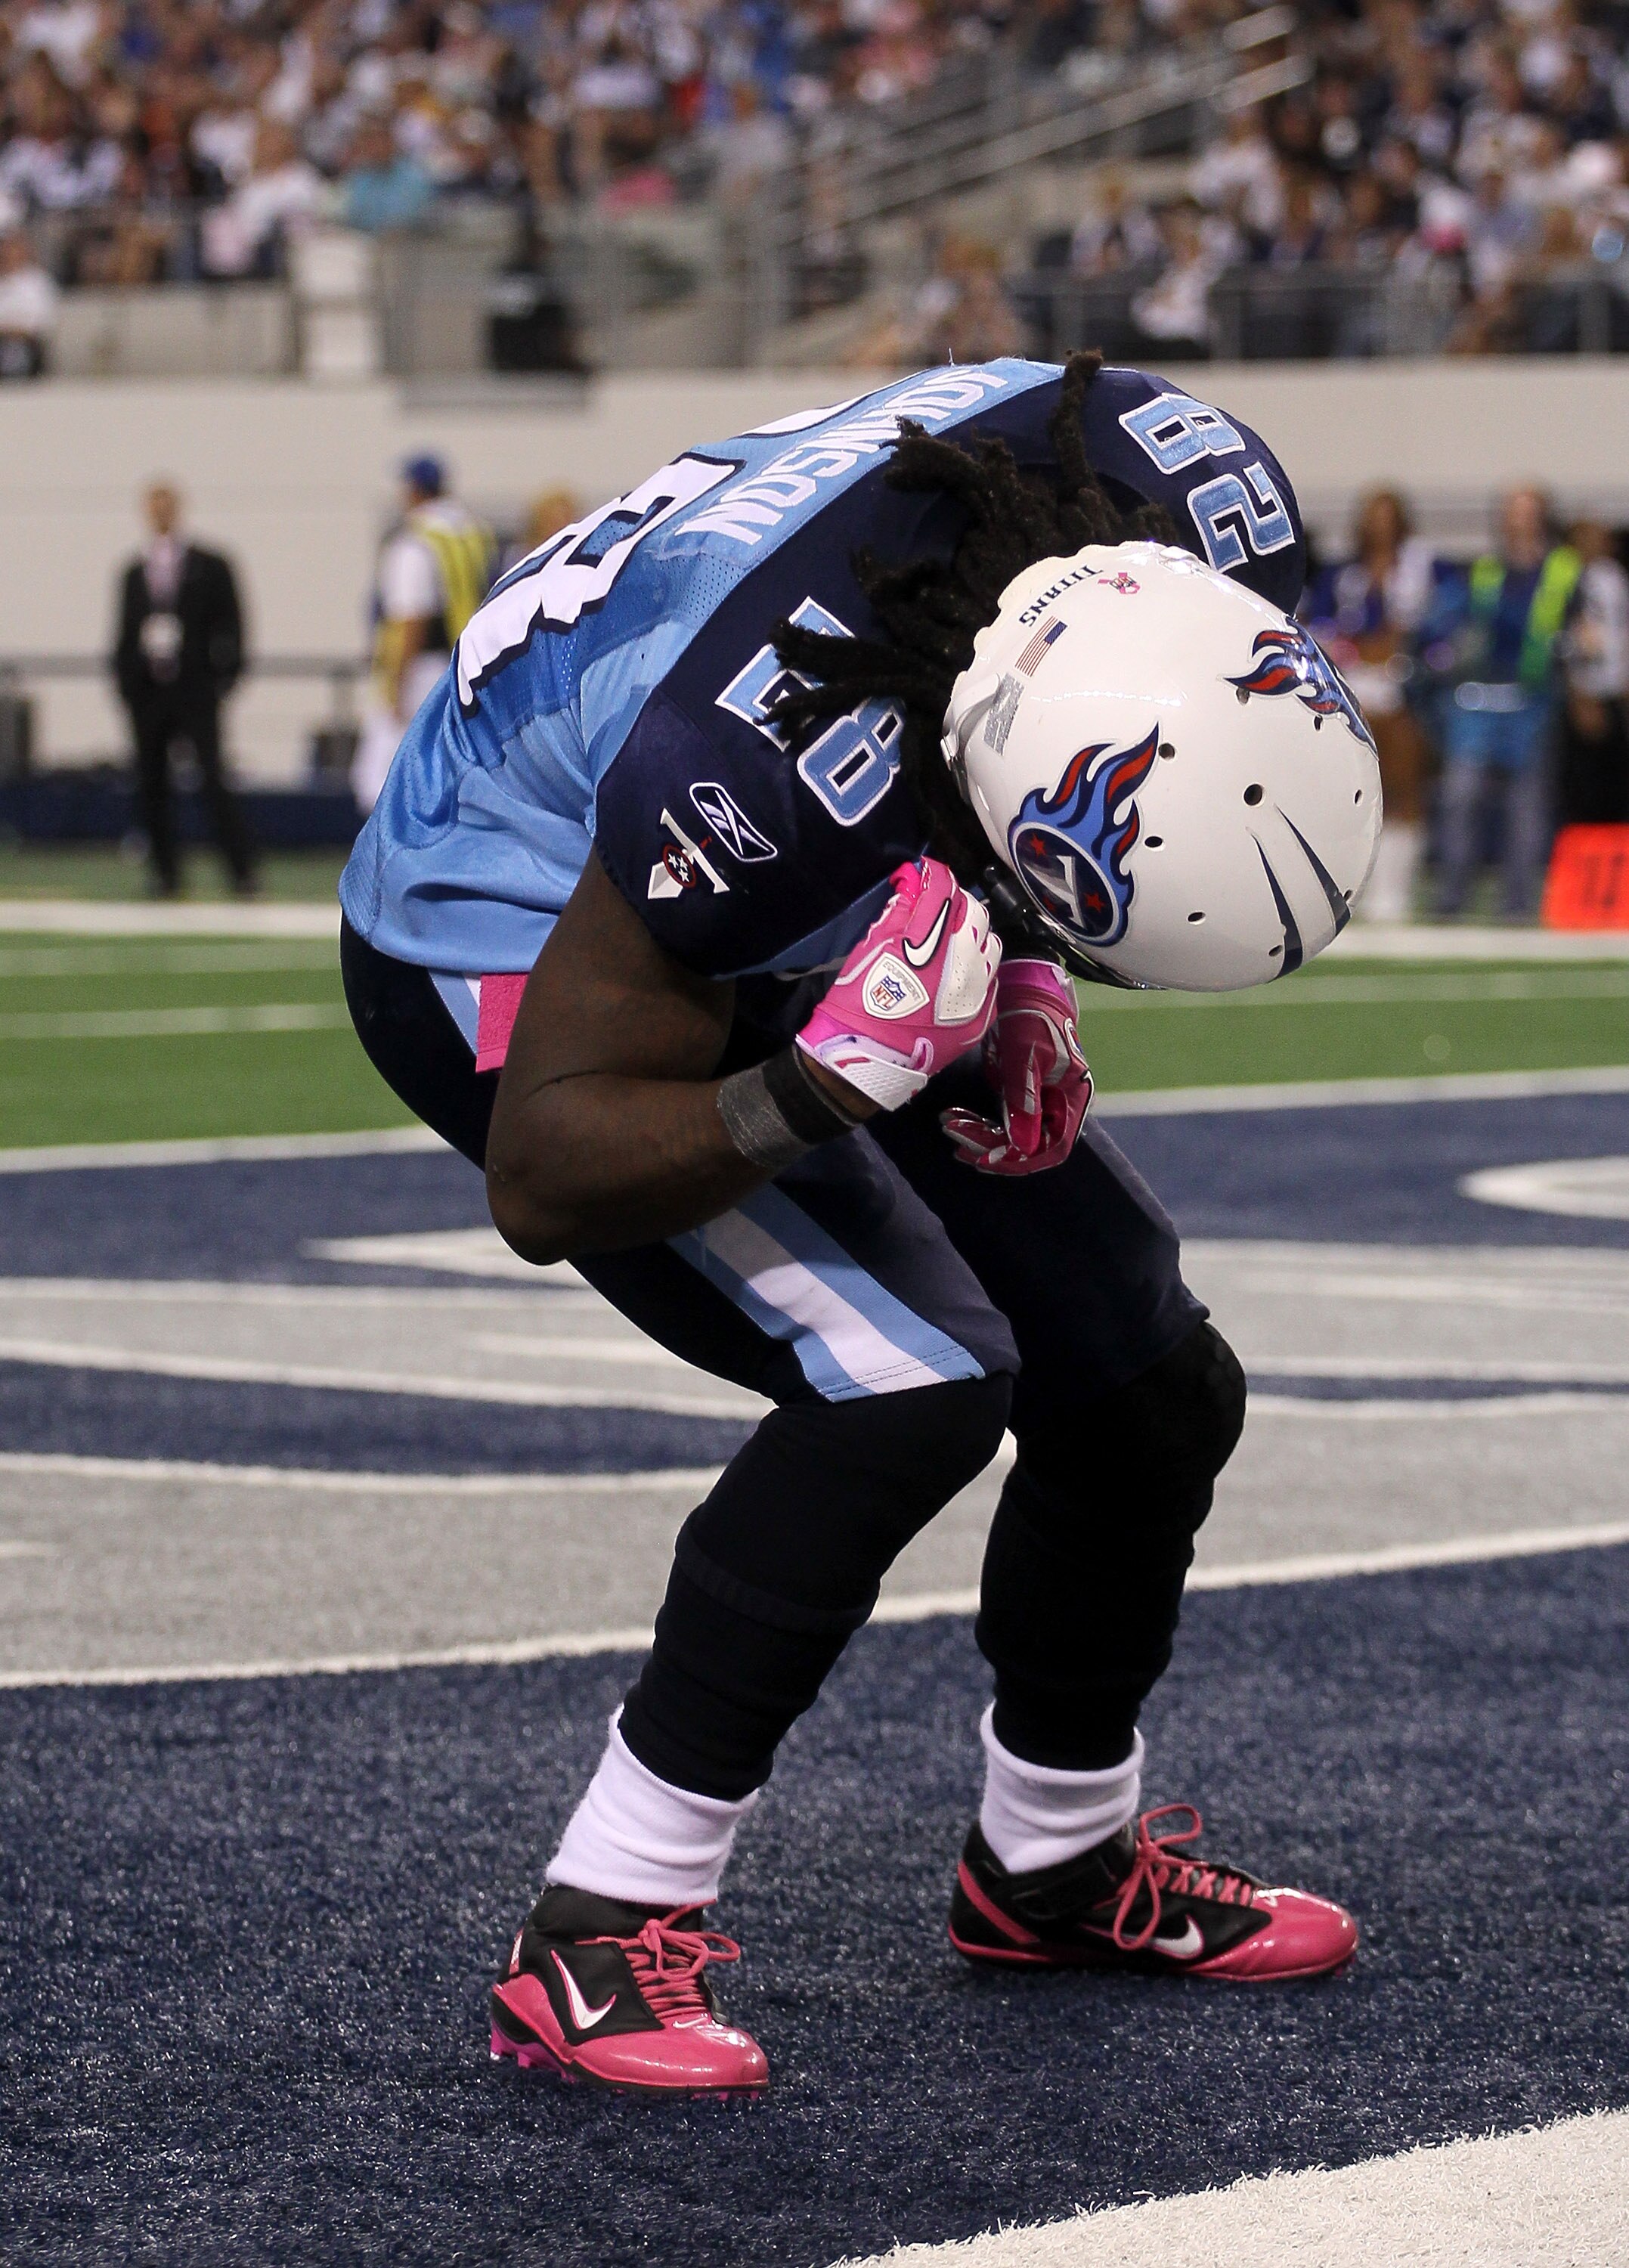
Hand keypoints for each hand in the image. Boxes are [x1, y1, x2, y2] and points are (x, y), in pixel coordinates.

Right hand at [796, 858, 1000, 1110]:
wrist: (867, 1060)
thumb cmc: (860, 1002)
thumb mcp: (870, 948)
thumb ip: (898, 912)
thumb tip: (913, 882)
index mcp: (930, 942)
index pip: (943, 889)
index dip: (933, 874)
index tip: (924, 873)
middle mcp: (963, 963)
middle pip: (975, 912)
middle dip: (956, 903)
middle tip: (935, 910)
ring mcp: (978, 992)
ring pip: (991, 945)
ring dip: (973, 937)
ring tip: (951, 945)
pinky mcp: (982, 1016)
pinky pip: (991, 981)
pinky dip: (977, 971)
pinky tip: (956, 977)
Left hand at [941, 958, 1091, 1175]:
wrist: (1022, 984)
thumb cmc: (1029, 1015)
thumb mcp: (1024, 1056)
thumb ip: (1024, 1100)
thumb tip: (1022, 1145)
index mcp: (1071, 1098)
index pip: (1053, 1148)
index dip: (1022, 1159)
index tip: (987, 1159)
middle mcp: (1059, 1104)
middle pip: (1029, 1146)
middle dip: (992, 1147)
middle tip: (956, 1141)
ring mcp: (1039, 1099)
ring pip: (1012, 1135)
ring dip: (981, 1136)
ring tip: (950, 1124)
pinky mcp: (1021, 1092)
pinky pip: (1002, 1119)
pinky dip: (980, 1122)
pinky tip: (957, 1118)